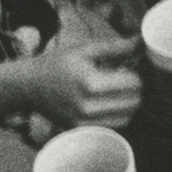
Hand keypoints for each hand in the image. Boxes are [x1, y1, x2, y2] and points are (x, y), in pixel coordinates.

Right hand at [21, 36, 141, 128]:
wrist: (29, 86)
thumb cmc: (58, 64)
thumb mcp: (86, 50)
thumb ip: (117, 47)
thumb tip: (143, 40)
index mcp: (90, 83)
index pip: (134, 83)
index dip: (136, 73)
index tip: (127, 68)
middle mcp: (88, 107)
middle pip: (134, 102)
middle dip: (134, 90)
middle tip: (122, 79)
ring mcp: (84, 123)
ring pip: (127, 118)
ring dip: (127, 104)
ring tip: (114, 91)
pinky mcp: (81, 131)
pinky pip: (112, 127)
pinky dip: (116, 115)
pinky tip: (106, 103)